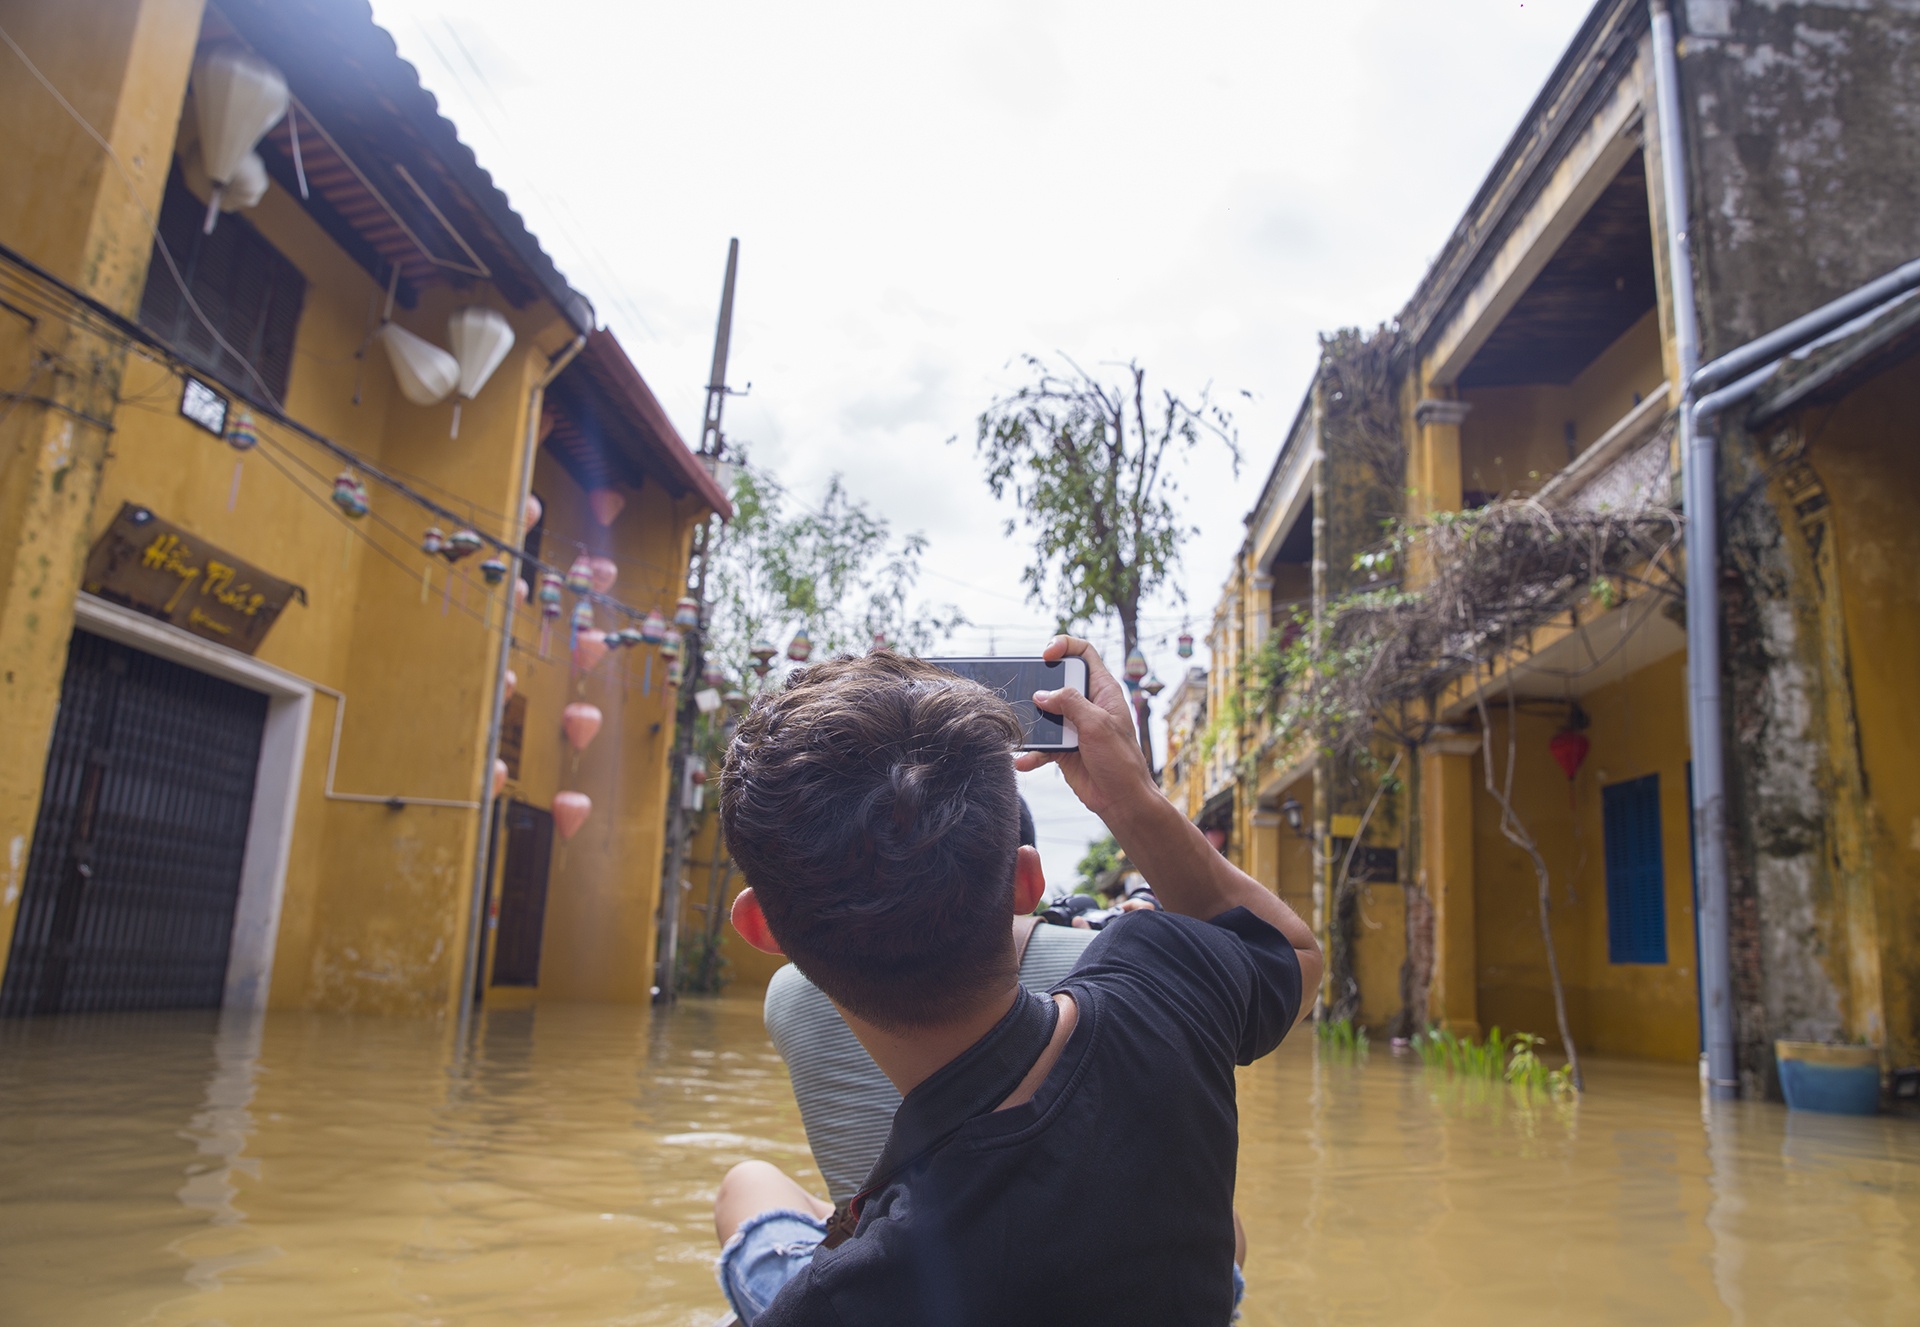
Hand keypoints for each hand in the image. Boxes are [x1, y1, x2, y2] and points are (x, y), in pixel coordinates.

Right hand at [1014, 636, 1159, 824]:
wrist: (1121, 800)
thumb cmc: (1121, 761)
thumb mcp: (1097, 725)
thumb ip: (1070, 703)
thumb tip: (1042, 694)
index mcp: (1103, 690)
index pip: (1084, 653)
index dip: (1065, 646)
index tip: (1046, 655)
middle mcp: (1087, 704)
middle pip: (1057, 681)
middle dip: (1038, 684)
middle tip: (1026, 692)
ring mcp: (1074, 725)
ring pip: (1045, 712)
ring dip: (1031, 721)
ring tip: (1019, 727)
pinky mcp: (1064, 747)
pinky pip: (1042, 743)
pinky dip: (1033, 751)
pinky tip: (1024, 761)